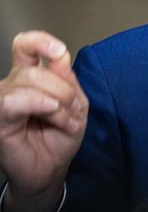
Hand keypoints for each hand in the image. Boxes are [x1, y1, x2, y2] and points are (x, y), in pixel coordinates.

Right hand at [0, 31, 87, 211]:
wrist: (51, 169)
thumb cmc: (59, 137)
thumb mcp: (76, 104)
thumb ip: (68, 79)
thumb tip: (59, 56)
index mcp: (31, 76)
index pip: (26, 46)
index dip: (41, 41)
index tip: (59, 52)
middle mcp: (13, 85)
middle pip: (37, 69)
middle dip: (64, 88)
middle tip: (73, 109)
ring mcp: (2, 101)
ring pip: (29, 81)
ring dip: (57, 100)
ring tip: (64, 119)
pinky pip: (14, 100)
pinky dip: (41, 104)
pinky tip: (51, 113)